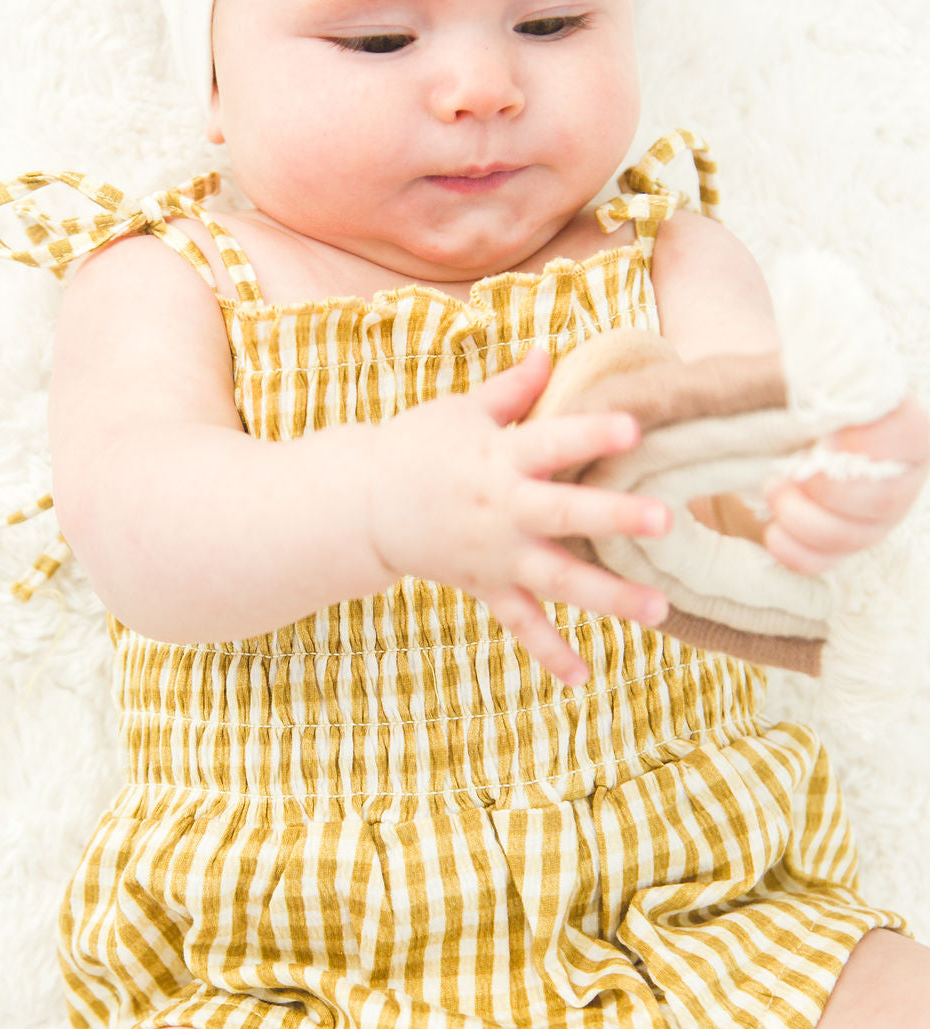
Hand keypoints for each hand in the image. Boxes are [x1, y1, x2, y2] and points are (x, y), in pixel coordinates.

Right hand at [367, 348, 670, 685]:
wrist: (361, 505)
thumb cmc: (415, 446)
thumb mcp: (460, 409)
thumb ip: (513, 389)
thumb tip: (552, 352)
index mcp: (498, 457)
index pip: (551, 441)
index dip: (591, 433)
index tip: (635, 427)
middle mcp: (502, 509)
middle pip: (565, 513)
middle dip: (616, 517)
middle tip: (667, 520)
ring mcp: (496, 555)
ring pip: (559, 579)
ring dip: (609, 597)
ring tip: (661, 610)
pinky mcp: (487, 587)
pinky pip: (522, 625)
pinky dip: (550, 653)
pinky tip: (584, 676)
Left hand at [764, 394, 929, 573]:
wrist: (728, 438)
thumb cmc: (753, 398)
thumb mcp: (758, 379)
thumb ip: (777, 378)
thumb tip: (794, 382)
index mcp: (884, 414)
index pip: (911, 433)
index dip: (877, 446)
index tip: (826, 442)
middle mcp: (891, 466)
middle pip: (889, 498)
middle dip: (833, 494)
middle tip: (786, 475)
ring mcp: (870, 509)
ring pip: (861, 535)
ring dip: (809, 522)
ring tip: (771, 491)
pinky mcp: (838, 539)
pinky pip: (830, 561)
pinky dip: (798, 552)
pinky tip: (772, 531)